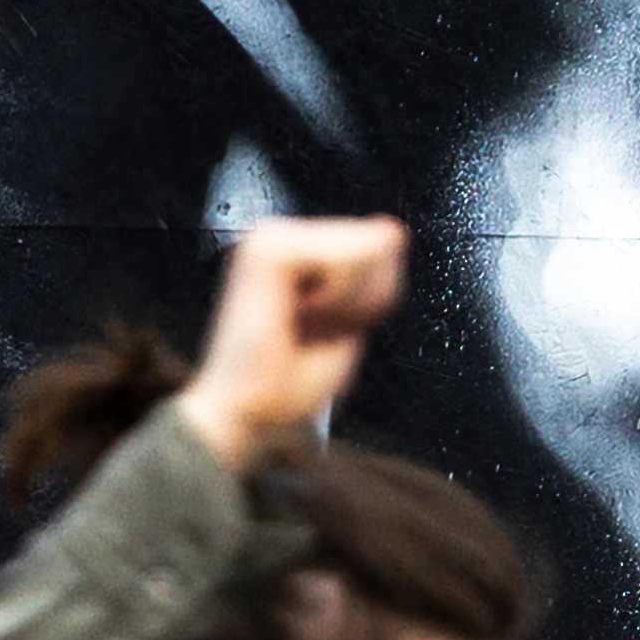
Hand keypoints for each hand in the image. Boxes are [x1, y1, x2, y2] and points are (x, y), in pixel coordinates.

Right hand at [171, 219, 408, 474]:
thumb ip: (374, 269)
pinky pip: (344, 261)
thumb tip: (390, 227)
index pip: (386, 241)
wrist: (248, 412)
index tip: (327, 323)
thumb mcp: (353, 315)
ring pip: (368, 249)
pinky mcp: (266, 249)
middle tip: (314, 327)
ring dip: (349, 303)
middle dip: (365, 297)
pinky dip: (336, 301)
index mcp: (300, 246)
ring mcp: (270, 236)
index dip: (376, 294)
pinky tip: (298, 316)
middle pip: (384, 242)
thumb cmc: (290, 378)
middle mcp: (281, 232)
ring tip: (304, 324)